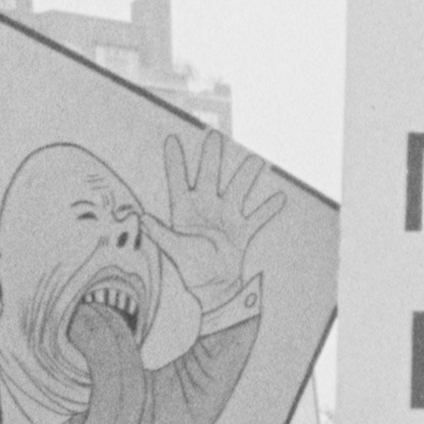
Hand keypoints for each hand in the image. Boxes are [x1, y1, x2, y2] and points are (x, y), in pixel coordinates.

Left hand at [143, 137, 285, 312]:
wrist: (214, 288)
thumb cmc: (191, 269)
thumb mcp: (174, 249)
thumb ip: (161, 233)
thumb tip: (143, 217)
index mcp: (185, 211)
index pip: (178, 181)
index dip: (175, 161)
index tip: (171, 139)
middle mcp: (206, 208)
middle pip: (208, 176)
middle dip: (211, 156)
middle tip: (214, 135)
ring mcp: (225, 217)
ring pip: (237, 189)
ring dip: (246, 176)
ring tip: (257, 161)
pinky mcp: (242, 230)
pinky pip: (257, 217)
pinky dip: (268, 208)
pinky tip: (280, 197)